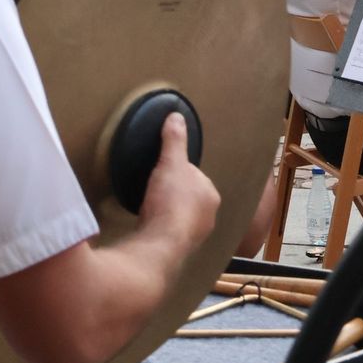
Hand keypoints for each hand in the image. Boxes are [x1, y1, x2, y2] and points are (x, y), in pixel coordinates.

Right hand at [138, 113, 219, 251]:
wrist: (163, 240)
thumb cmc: (170, 201)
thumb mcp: (170, 162)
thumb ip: (173, 140)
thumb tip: (177, 115)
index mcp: (210, 193)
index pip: (193, 175)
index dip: (176, 171)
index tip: (161, 172)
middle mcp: (210, 214)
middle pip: (189, 195)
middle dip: (175, 193)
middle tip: (154, 190)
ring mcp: (198, 233)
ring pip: (184, 215)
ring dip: (171, 211)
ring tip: (152, 208)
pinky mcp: (184, 247)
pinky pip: (176, 231)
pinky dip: (166, 227)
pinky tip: (153, 224)